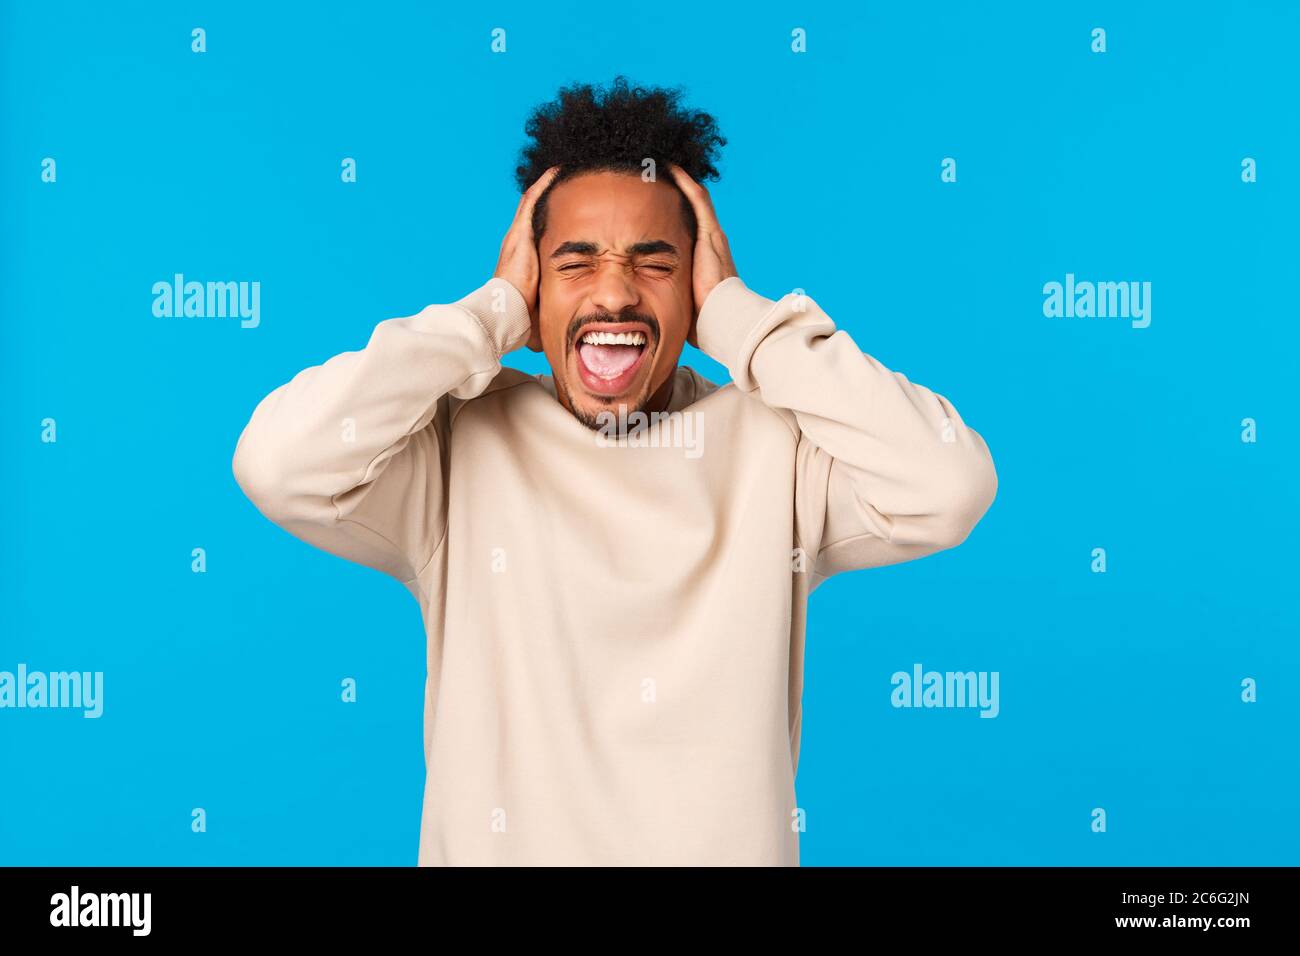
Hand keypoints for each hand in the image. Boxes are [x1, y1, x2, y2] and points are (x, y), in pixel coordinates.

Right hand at [494, 165, 560, 351]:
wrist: (503, 316)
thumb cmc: (519, 320)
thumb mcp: (542, 310)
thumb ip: (547, 314)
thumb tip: (551, 338)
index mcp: (522, 260)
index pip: (539, 232)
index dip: (552, 218)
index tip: (570, 208)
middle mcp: (518, 244)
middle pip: (536, 213)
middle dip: (552, 197)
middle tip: (571, 181)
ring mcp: (517, 237)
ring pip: (535, 203)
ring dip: (549, 186)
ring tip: (567, 171)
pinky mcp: (520, 234)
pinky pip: (534, 201)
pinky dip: (545, 185)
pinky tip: (559, 171)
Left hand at [668, 163, 737, 346]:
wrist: (720, 320)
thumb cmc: (700, 318)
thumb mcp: (678, 299)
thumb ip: (665, 293)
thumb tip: (639, 301)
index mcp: (702, 255)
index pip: (686, 223)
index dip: (670, 207)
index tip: (650, 196)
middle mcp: (710, 240)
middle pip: (689, 205)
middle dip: (673, 187)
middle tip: (654, 172)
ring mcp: (712, 235)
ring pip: (694, 196)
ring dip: (678, 179)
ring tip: (660, 163)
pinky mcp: (711, 233)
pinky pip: (697, 198)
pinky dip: (684, 181)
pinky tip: (669, 166)